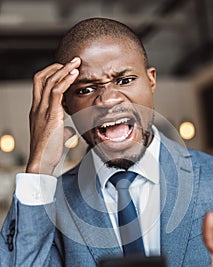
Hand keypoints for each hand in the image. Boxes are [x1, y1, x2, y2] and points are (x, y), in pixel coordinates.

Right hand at [26, 57, 80, 174]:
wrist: (41, 161)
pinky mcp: (50, 115)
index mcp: (37, 110)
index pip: (39, 84)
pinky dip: (65, 80)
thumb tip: (69, 129)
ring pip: (50, 81)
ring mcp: (42, 110)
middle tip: (72, 61)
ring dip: (64, 69)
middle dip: (57, 66)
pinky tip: (74, 75)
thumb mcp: (55, 136)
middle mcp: (37, 107)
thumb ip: (62, 129)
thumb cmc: (48, 151)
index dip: (51, 73)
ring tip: (76, 62)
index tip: (65, 70)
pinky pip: (56, 92)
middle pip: (41, 77)